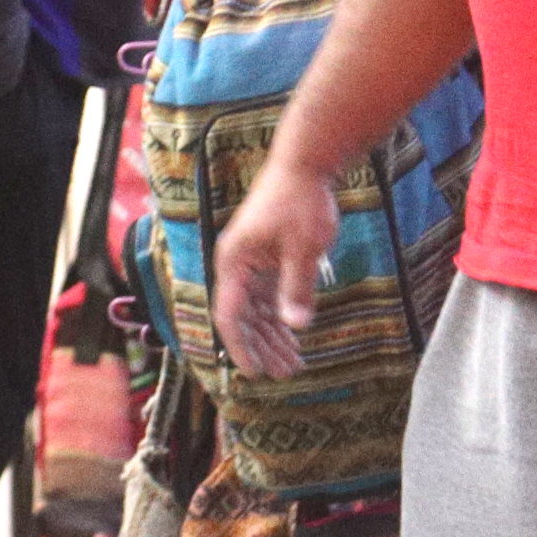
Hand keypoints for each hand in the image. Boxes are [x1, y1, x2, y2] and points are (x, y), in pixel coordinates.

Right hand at [210, 154, 339, 381]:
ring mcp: (251, 261)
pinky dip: (280, 315)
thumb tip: (296, 324)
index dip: (241, 347)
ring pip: (257, 309)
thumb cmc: (300, 200)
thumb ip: (297, 286)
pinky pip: (268, 295)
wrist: (305, 163)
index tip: (255, 372)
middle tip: (285, 374)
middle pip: (244, 318)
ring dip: (273, 335)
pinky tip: (294, 334)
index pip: (230, 316)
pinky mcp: (267, 257)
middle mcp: (236, 266)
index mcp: (234, 263)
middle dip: (263, 347)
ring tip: (293, 362)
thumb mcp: (303, 247)